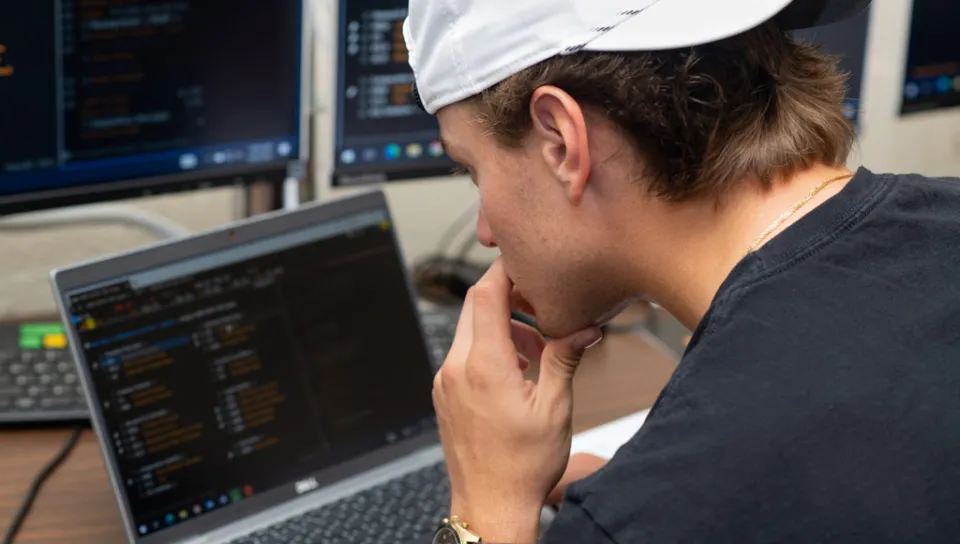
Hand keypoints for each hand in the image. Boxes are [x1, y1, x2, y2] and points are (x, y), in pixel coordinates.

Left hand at [434, 258, 602, 541]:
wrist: (491, 506)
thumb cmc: (522, 466)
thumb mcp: (554, 409)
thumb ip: (564, 359)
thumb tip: (584, 328)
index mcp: (484, 367)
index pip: (485, 295)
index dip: (505, 272)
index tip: (526, 263)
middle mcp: (456, 369)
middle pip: (474, 307)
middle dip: (507, 298)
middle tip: (540, 306)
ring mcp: (445, 382)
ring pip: (468, 331)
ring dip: (501, 326)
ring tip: (536, 348)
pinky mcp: (444, 395)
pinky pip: (463, 355)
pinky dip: (488, 348)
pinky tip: (516, 370)